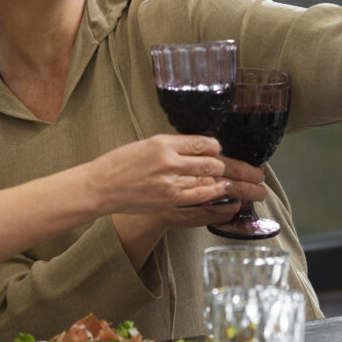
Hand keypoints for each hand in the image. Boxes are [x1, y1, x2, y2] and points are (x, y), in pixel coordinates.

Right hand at [87, 134, 235, 213]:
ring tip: (240, 180)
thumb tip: (197, 147)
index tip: (217, 149)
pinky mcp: (170, 199)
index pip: (203, 142)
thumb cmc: (119, 164)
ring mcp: (171, 182)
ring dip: (226, 179)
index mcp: (163, 142)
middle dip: (227, 165)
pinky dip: (216, 192)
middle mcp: (169, 161)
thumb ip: (172, 146)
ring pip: (210, 178)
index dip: (215, 147)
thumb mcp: (146, 144)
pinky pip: (201, 195)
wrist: (101, 187)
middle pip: (211, 161)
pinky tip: (224, 191)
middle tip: (237, 167)